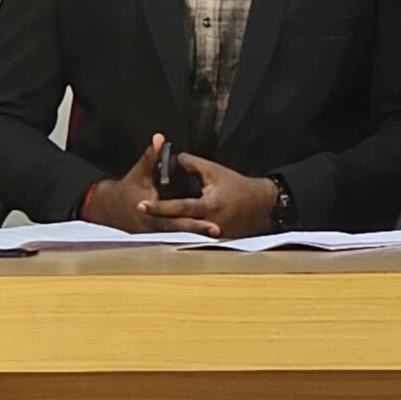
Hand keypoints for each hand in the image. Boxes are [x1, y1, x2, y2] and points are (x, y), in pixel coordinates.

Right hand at [86, 135, 213, 234]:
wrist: (110, 209)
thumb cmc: (128, 189)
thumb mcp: (140, 172)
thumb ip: (151, 156)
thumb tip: (159, 138)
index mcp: (150, 211)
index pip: (174, 216)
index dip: (193, 220)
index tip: (211, 221)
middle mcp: (154, 226)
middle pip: (180, 230)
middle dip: (199, 230)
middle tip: (217, 230)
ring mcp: (155, 234)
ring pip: (179, 237)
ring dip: (197, 236)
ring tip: (218, 235)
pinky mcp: (157, 237)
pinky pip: (176, 238)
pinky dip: (190, 237)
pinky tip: (205, 237)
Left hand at [139, 153, 277, 239]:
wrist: (261, 204)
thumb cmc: (238, 186)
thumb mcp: (215, 171)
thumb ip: (193, 164)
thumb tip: (175, 159)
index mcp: (209, 205)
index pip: (178, 206)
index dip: (158, 206)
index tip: (141, 204)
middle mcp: (210, 223)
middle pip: (176, 223)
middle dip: (156, 217)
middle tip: (139, 210)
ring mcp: (213, 235)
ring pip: (183, 233)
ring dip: (167, 227)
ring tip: (148, 221)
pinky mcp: (215, 240)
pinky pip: (193, 237)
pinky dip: (181, 232)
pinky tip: (168, 229)